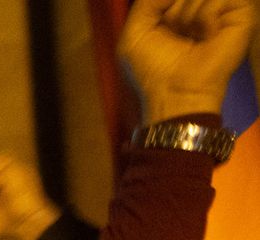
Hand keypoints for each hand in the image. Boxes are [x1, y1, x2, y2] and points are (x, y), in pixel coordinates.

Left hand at [119, 0, 255, 122]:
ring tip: (191, 37)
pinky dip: (205, 17)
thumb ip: (148, 1)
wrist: (175, 93)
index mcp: (179, 11)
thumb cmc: (153, 70)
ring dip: (186, 16)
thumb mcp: (135, 31)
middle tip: (177, 33)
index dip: (165, 6)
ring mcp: (223, 11)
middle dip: (174, 11)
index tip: (164, 25)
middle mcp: (203, 9)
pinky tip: (206, 36)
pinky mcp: (241, 15)